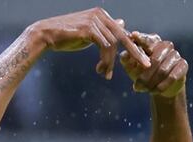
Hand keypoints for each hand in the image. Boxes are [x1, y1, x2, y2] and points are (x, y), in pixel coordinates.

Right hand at [29, 8, 150, 79]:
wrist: (46, 35)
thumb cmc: (67, 36)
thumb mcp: (90, 33)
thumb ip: (106, 30)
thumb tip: (122, 23)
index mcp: (102, 15)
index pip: (122, 32)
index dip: (133, 47)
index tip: (143, 60)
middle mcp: (100, 15)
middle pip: (123, 36)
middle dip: (136, 52)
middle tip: (146, 66)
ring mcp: (94, 20)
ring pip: (113, 45)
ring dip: (111, 63)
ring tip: (106, 74)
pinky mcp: (88, 29)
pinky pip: (104, 47)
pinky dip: (105, 61)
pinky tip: (101, 70)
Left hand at [119, 32, 187, 97]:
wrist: (160, 87)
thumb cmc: (143, 74)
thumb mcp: (132, 68)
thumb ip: (127, 60)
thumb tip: (125, 55)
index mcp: (152, 41)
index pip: (146, 39)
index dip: (140, 38)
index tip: (134, 36)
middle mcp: (165, 45)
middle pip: (155, 60)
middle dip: (145, 76)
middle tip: (137, 87)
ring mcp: (175, 54)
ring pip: (163, 70)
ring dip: (152, 83)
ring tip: (145, 90)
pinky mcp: (183, 65)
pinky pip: (172, 76)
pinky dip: (162, 86)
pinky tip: (155, 90)